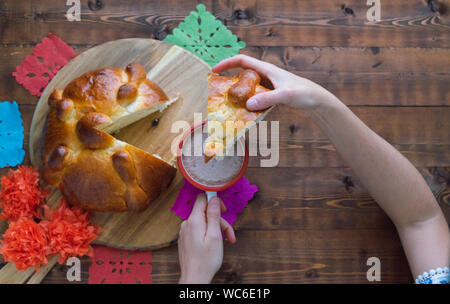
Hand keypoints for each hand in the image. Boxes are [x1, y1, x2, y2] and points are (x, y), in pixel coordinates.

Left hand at [178, 194, 235, 283]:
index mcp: (194, 221)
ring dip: (216, 229)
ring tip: (226, 242)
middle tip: (230, 234)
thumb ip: (214, 215)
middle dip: (220, 221)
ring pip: (204, 222)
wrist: (194, 278)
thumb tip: (214, 199)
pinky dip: (209, 234)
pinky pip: (199, 230)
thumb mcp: (215, 236)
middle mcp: (187, 224)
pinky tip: (215, 244)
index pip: (202, 198)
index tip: (224, 210)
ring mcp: (185, 231)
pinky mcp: (186, 238)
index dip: (215, 201)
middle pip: (206, 212)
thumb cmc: (206, 260)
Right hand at [213, 54, 338, 110]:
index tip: (214, 70)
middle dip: (229, 82)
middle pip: (242, 74)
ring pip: (248, 88)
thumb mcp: (285, 95)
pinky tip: (245, 115)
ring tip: (229, 106)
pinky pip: (255, 98)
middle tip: (218, 92)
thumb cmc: (304, 94)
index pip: (242, 60)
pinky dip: (248, 105)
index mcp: (267, 69)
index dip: (227, 63)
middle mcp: (266, 76)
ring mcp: (268, 86)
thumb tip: (248, 104)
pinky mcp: (271, 96)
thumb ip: (267, 99)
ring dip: (238, 96)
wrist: (318, 102)